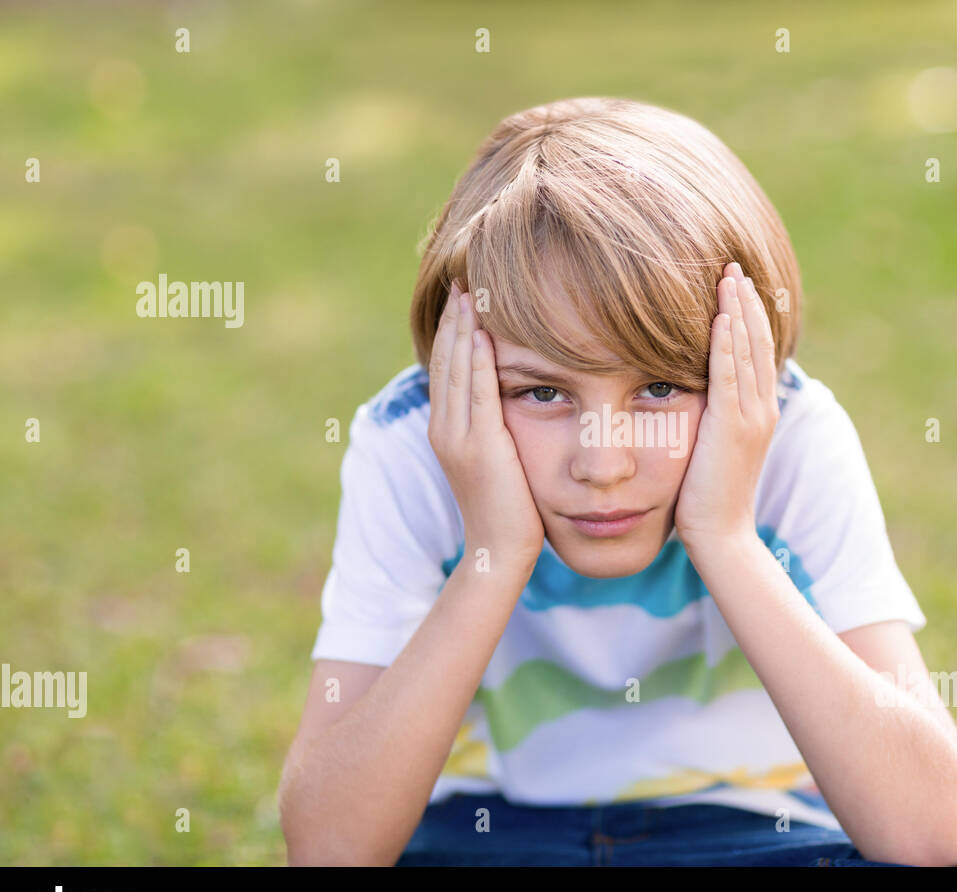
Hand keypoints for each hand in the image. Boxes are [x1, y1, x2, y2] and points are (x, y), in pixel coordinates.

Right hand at [427, 279, 544, 571]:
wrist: (499, 551)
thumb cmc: (510, 508)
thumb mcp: (499, 458)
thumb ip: (497, 426)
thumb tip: (512, 399)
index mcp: (447, 428)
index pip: (447, 365)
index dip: (453, 328)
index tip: (463, 294)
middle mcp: (444, 427)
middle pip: (446, 358)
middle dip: (454, 316)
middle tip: (462, 276)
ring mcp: (456, 436)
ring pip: (455, 368)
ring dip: (462, 327)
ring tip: (469, 289)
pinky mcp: (477, 446)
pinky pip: (475, 392)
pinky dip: (475, 359)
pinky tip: (481, 331)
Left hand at [674, 263, 779, 552]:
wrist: (720, 534)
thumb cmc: (705, 495)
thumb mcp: (711, 447)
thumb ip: (709, 417)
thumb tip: (689, 393)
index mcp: (759, 411)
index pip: (756, 350)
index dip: (748, 315)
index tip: (735, 283)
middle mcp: (762, 408)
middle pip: (757, 340)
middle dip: (745, 300)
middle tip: (732, 264)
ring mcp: (751, 416)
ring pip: (747, 350)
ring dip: (737, 309)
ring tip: (727, 275)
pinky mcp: (732, 426)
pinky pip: (731, 374)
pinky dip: (727, 341)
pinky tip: (720, 314)